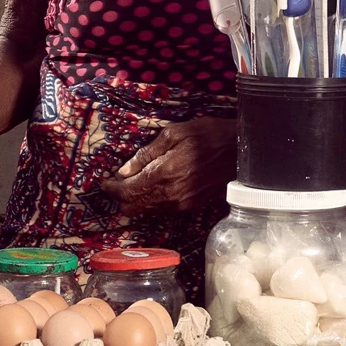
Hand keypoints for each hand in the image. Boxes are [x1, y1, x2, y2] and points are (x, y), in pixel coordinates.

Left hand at [99, 117, 235, 214]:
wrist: (241, 151)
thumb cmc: (208, 135)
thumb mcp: (173, 133)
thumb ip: (146, 154)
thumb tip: (124, 170)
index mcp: (163, 175)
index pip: (126, 191)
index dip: (111, 188)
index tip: (104, 182)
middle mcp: (170, 195)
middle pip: (133, 206)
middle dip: (121, 196)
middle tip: (116, 183)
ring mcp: (181, 204)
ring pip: (147, 211)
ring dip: (136, 200)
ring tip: (132, 185)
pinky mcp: (191, 207)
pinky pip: (162, 210)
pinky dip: (151, 202)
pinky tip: (151, 189)